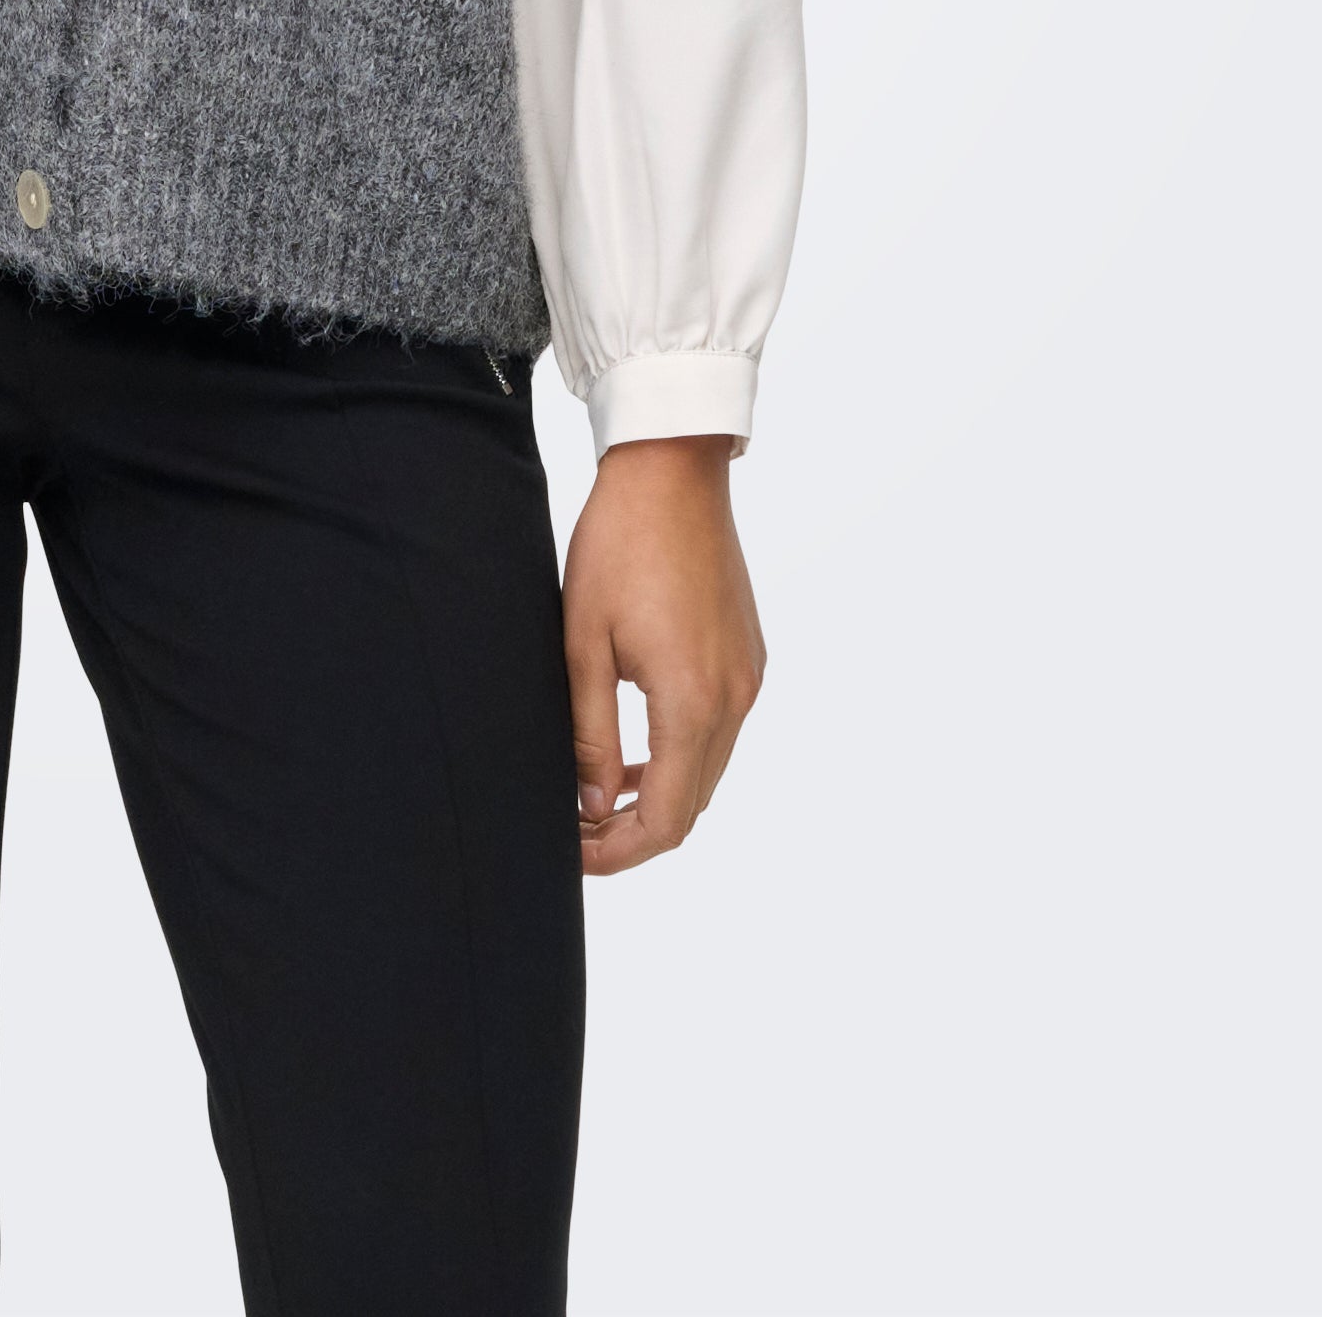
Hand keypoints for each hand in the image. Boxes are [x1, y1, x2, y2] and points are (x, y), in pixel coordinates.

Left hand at [561, 434, 764, 878]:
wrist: (673, 468)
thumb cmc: (619, 545)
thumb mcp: (583, 643)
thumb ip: (590, 733)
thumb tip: (592, 804)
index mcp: (694, 702)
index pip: (666, 821)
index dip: (618, 852)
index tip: (573, 850)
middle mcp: (735, 698)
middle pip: (693, 805)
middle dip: (635, 830)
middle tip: (576, 824)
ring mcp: (749, 675)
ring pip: (708, 769)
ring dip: (659, 792)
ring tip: (597, 788)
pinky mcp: (749, 653)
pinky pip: (719, 728)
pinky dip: (681, 751)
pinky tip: (635, 743)